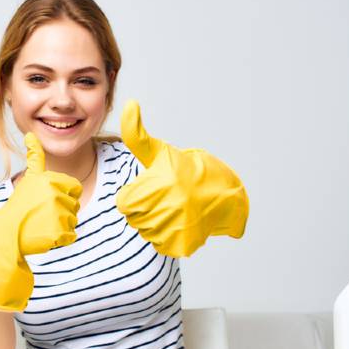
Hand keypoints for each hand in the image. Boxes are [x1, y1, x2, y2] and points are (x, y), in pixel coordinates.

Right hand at [10, 132, 81, 254]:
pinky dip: (60, 238)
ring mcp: (59, 215)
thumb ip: (35, 156)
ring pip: (72, 221)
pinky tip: (45, 234)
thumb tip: (30, 134)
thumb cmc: (20, 205)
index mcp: (52, 180)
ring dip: (60, 225)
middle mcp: (57, 196)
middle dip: (62, 211)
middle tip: (43, 214)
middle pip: (74, 205)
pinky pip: (70, 236)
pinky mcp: (60, 233)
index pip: (75, 188)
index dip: (64, 195)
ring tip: (42, 224)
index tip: (48, 200)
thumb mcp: (29, 178)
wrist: (8, 231)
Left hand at [115, 100, 248, 256]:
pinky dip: (167, 238)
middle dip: (144, 210)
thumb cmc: (186, 170)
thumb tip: (129, 104)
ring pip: (146, 233)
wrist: (224, 193)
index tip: (152, 187)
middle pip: (134, 218)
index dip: (134, 195)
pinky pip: (160, 245)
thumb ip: (136, 133)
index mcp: (158, 184)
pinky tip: (180, 223)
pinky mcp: (184, 244)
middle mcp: (169, 206)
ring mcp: (178, 227)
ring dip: (155, 224)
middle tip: (164, 199)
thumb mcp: (159, 151)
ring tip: (173, 209)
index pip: (124, 203)